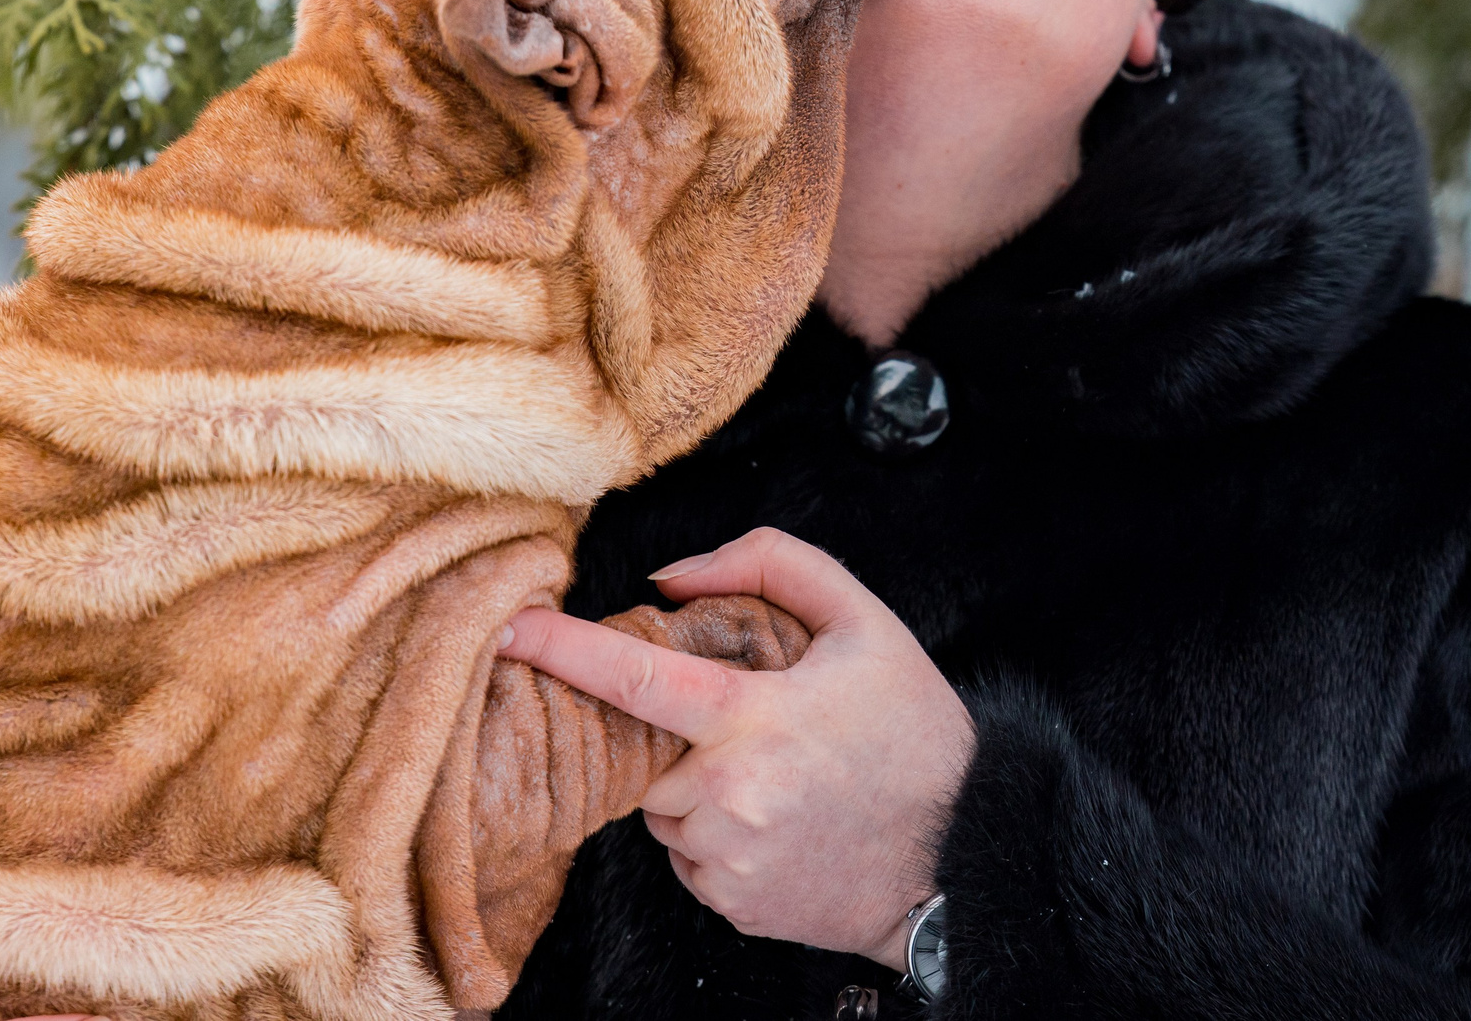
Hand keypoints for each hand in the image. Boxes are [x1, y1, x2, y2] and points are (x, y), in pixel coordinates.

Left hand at [498, 528, 973, 967]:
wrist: (963, 854)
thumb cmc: (916, 732)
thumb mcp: (864, 620)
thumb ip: (767, 566)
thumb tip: (669, 577)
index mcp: (753, 717)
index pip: (633, 674)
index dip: (562, 648)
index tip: (507, 630)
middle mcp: (728, 794)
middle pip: (642, 749)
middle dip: (676, 731)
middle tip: (750, 724)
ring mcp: (727, 858)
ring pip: (661, 806)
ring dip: (695, 785)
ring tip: (775, 777)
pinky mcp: (732, 905)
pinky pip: (687, 856)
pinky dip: (714, 835)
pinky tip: (777, 822)